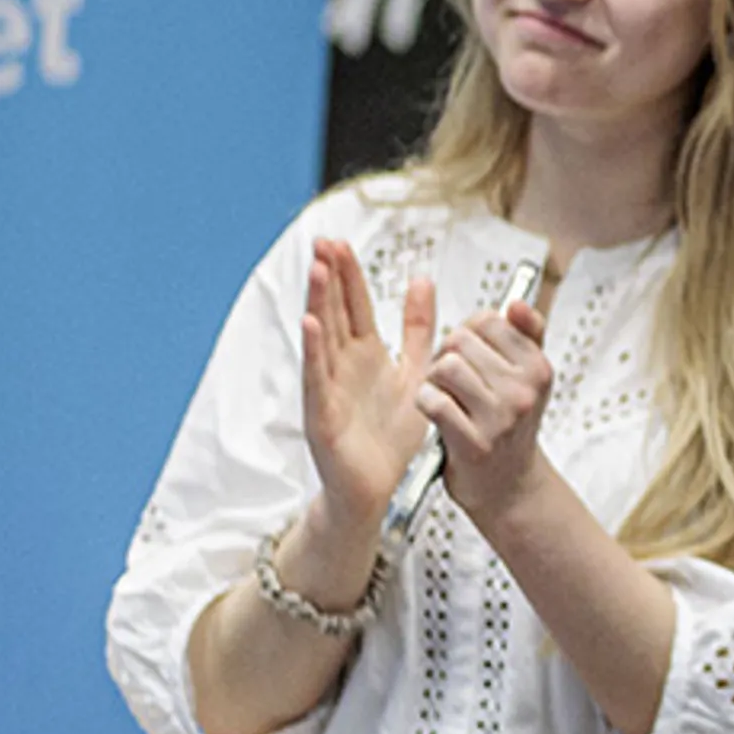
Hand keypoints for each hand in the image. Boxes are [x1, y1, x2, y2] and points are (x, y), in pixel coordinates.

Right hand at [299, 237, 434, 527]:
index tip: (342, 243)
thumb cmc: (394, 437)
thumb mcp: (416, 371)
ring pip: (322, 339)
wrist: (382, 491)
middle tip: (324, 243)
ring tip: (317, 270)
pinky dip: (314, 351)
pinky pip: (317, 379)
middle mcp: (343, 367)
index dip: (349, 275)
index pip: (354, 305)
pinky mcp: (322, 416)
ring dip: (318, 303)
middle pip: (333, 313)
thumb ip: (419, 328)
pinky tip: (311, 325)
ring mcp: (328, 390)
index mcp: (366, 355)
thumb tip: (422, 280)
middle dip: (329, 278)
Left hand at [417, 295, 556, 527]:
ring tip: (442, 393)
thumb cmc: (510, 427)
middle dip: (445, 354)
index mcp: (537, 368)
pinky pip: (433, 402)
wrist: (508, 487)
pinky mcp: (474, 444)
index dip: (467, 332)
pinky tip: (433, 412)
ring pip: (445, 367)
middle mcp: (523, 391)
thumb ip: (526, 334)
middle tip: (449, 378)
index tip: (469, 352)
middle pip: (460, 340)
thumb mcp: (528, 378)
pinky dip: (425, 402)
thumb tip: (517, 303)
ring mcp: (500, 419)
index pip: (488, 320)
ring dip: (432, 379)